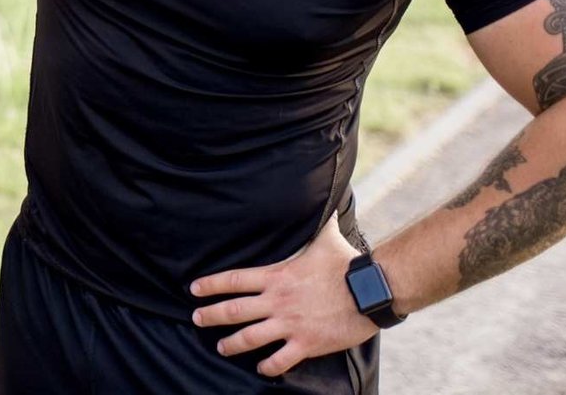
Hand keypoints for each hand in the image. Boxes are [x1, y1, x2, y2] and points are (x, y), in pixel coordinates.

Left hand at [189, 220, 375, 378]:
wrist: (371, 291)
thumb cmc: (347, 263)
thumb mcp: (325, 237)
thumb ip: (315, 222)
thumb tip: (320, 198)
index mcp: (277, 276)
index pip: (234, 280)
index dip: (211, 285)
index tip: (194, 289)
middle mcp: (278, 301)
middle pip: (234, 311)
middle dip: (211, 315)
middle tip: (197, 319)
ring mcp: (291, 324)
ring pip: (251, 338)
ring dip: (232, 344)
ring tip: (221, 347)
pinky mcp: (307, 343)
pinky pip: (281, 360)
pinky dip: (269, 366)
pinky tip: (261, 368)